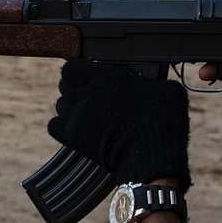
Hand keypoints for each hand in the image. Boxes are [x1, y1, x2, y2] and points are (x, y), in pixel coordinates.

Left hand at [48, 61, 190, 189]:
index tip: (87, 75)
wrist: (150, 155)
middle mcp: (86, 94)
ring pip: (61, 105)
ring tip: (85, 114)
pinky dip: (62, 127)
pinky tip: (75, 129)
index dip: (79, 71)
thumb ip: (150, 81)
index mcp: (106, 78)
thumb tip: (150, 82)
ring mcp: (77, 116)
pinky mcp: (72, 137)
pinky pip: (54, 126)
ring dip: (70, 108)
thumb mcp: (167, 90)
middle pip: (65, 85)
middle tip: (89, 96)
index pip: (74, 67)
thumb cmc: (163, 121)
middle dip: (74, 89)